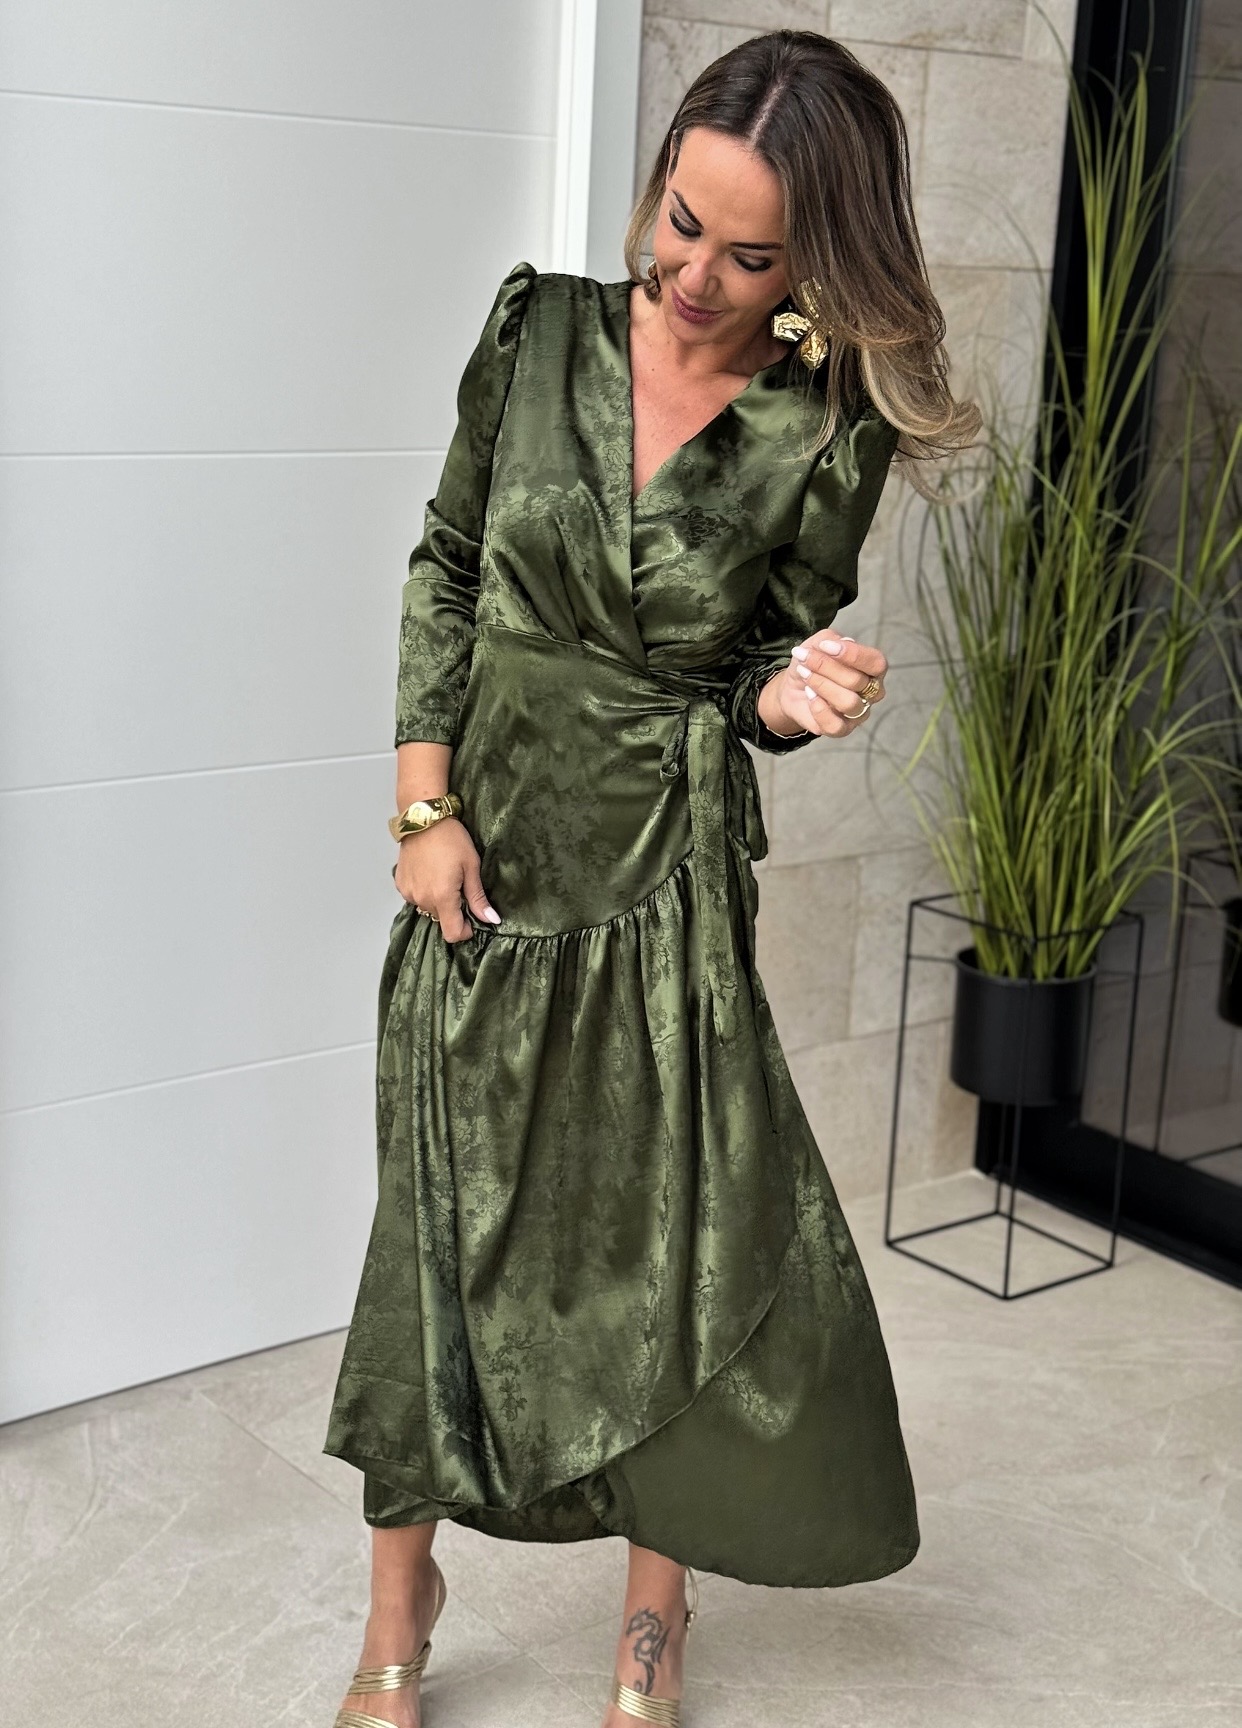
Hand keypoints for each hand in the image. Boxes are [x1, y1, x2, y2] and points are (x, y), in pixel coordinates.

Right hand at [393, 818, 500, 941]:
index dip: (464, 931)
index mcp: (442, 896)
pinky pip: (415, 897)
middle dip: (452, 910)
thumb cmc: (451, 838)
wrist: (424, 819)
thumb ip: (478, 898)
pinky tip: (430, 873)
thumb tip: (491, 920)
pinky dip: (424, 891)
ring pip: (428, 908)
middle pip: (441, 919)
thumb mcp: (471, 867)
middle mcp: (422, 898)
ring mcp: (408, 892)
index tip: (471, 919)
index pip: (452, 933)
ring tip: (444, 876)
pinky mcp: (400, 884)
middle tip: (460, 887)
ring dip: (437, 900)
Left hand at [769, 627, 887, 736]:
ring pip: (849, 703)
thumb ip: (830, 639)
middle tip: (804, 659)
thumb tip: (843, 643)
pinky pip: (836, 725)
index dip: (852, 653)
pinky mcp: (842, 729)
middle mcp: (872, 692)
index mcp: (873, 668)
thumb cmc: (812, 663)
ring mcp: (859, 712)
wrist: (793, 687)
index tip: (824, 645)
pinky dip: (818, 708)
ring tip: (805, 674)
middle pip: (857, 681)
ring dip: (822, 685)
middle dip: (826, 667)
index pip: (876, 662)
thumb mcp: (818, 643)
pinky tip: (809, 695)